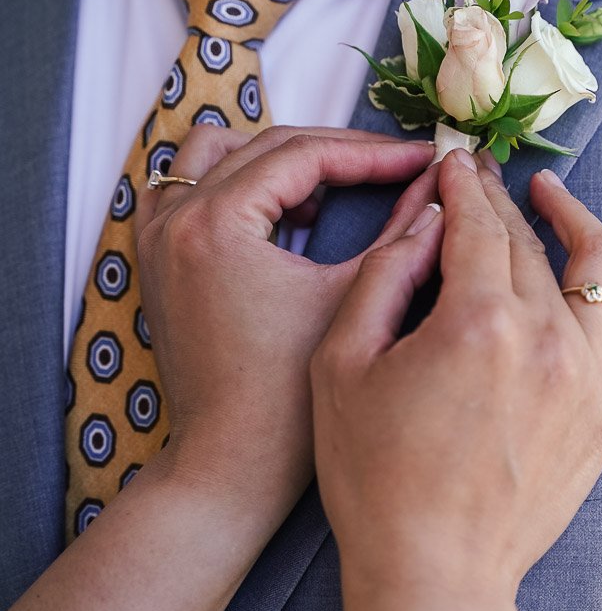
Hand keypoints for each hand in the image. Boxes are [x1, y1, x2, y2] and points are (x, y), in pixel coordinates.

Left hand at [135, 125, 436, 534]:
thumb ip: (398, 233)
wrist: (230, 464)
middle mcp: (175, 220)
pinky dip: (230, 183)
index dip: (372, 153)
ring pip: (214, 154)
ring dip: (274, 158)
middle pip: (264, 145)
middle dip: (336, 153)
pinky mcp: (156, 262)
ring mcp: (157, 239)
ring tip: (327, 190)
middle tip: (395, 167)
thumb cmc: (288, 399)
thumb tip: (436, 184)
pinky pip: (185, 189)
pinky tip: (275, 213)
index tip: (421, 158)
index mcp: (217, 224)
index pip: (305, 155)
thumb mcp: (351, 301)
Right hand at [311, 152, 601, 610]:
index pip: (477, 223)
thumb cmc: (373, 477)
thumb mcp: (340, 367)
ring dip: (574, 220)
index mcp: (476, 322)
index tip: (452, 160)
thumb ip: (384, 278)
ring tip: (550, 196)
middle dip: (500, 200)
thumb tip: (429, 222)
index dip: (461, 184)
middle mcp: (545, 337)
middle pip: (527, 243)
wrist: (434, 572)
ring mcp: (589, 374)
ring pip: (595, 267)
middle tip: (480, 175)